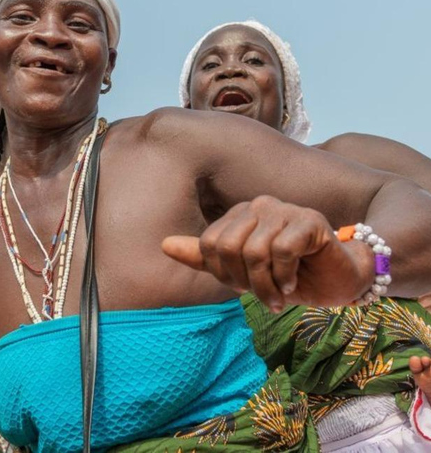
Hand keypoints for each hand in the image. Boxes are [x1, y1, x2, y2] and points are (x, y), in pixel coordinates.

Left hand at [162, 196, 373, 311]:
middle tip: (264, 293)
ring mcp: (285, 209)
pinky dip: (286, 276)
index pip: (209, 244)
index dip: (224, 275)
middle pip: (228, 247)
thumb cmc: (288, 274)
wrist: (336, 281)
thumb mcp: (240, 270)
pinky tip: (295, 281)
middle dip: (244, 281)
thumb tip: (163, 244)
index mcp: (239, 215)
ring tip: (279, 294)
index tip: (245, 286)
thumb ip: (203, 257)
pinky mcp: (309, 220)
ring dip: (266, 285)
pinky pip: (283, 251)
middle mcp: (259, 205)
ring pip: (255, 252)